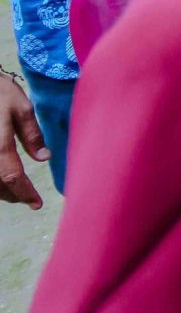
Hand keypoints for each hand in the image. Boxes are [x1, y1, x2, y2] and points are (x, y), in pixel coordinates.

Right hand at [0, 77, 47, 208]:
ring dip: (0, 190)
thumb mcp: (22, 108)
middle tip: (28, 198)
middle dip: (12, 194)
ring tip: (16, 190)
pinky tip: (2, 177)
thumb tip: (44, 157)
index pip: (13, 176)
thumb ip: (32, 134)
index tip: (37, 204)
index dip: (25, 193)